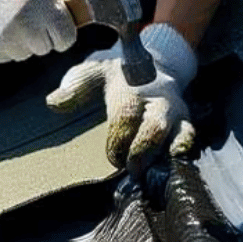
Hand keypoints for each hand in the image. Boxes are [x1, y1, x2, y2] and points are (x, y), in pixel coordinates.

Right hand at [0, 0, 76, 61]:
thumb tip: (80, 18)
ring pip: (26, 53)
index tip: (52, 24)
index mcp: (48, 8)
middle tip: (27, 16)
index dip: (61, 32)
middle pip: (46, 48)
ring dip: (22, 41)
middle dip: (40, 36)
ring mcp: (11, 39)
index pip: (67, 40)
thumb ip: (64, 1)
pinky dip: (5, 43)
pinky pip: (8, 55)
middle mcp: (31, 26)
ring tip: (9, 17)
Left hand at [46, 23, 197, 173]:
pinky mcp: (186, 123)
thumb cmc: (118, 76)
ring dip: (165, 158)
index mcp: (131, 88)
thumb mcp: (93, 74)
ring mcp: (175, 112)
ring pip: (180, 134)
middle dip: (143, 151)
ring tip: (153, 175)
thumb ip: (74, 88)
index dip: (119, 139)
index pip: (125, 115)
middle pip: (155, 127)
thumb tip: (52, 102)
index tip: (113, 156)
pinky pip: (190, 141)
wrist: (154, 66)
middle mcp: (156, 100)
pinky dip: (182, 156)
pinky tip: (171, 172)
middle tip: (132, 170)